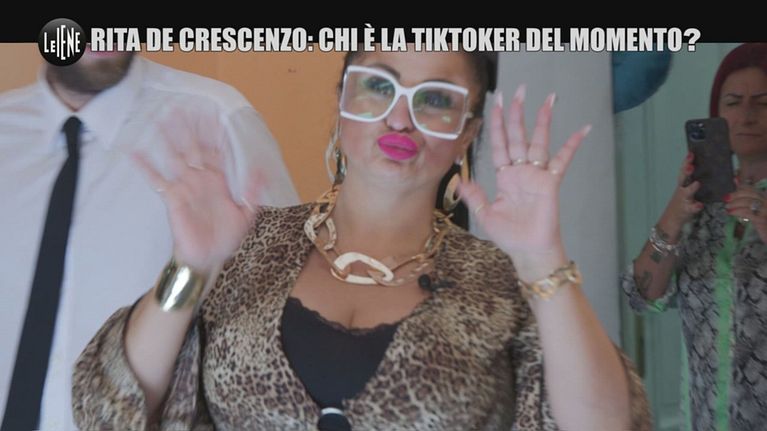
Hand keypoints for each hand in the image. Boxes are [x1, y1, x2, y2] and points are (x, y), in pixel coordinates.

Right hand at [133, 109, 263, 273]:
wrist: (208, 258)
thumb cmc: (227, 238)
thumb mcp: (247, 215)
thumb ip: (253, 192)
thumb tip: (262, 171)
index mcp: (220, 180)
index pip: (217, 151)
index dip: (215, 134)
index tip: (214, 115)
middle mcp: (201, 179)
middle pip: (194, 147)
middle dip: (190, 128)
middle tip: (183, 107)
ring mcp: (185, 186)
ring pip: (176, 156)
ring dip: (169, 138)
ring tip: (161, 119)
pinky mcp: (172, 198)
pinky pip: (156, 179)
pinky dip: (145, 166)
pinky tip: (134, 152)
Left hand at [458, 85, 585, 281]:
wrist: (528, 251)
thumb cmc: (509, 236)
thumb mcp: (485, 214)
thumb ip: (475, 196)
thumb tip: (460, 181)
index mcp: (504, 176)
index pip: (499, 144)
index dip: (496, 124)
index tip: (495, 103)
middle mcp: (520, 171)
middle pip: (518, 136)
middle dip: (517, 113)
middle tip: (519, 90)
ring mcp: (536, 175)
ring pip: (539, 142)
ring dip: (543, 121)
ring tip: (549, 99)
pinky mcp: (551, 183)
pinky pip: (563, 160)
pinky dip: (573, 145)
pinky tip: (583, 130)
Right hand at [658, 153, 703, 231]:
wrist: (672, 219)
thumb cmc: (684, 202)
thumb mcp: (688, 190)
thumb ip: (696, 180)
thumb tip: (715, 168)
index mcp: (684, 183)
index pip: (684, 170)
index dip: (686, 162)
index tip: (691, 153)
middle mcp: (682, 190)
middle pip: (683, 178)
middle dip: (686, 171)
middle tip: (691, 165)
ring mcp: (683, 199)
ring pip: (686, 192)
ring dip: (691, 188)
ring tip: (697, 183)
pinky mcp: (686, 210)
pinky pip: (691, 208)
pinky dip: (695, 206)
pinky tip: (699, 205)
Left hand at [726, 183, 766, 241]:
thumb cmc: (762, 222)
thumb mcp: (754, 208)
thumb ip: (745, 195)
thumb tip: (735, 179)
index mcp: (765, 198)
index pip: (753, 189)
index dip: (741, 188)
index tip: (732, 192)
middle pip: (752, 194)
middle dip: (736, 195)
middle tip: (726, 198)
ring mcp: (766, 211)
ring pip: (749, 203)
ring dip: (735, 204)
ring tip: (727, 207)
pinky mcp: (763, 220)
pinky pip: (749, 213)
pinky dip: (738, 211)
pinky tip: (731, 213)